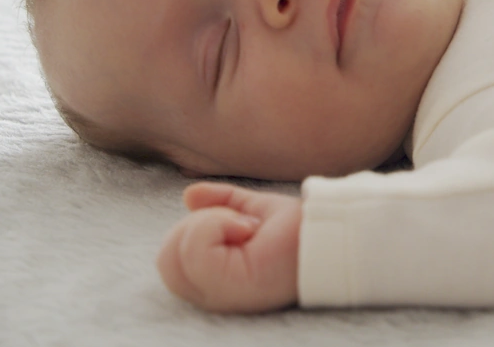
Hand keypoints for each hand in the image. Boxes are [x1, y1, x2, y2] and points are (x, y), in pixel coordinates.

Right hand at [157, 182, 302, 313]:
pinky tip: (248, 229)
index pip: (169, 261)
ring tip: (246, 227)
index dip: (193, 231)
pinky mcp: (229, 289)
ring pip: (173, 255)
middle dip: (193, 226)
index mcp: (214, 281)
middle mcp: (213, 295)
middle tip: (239, 223)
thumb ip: (221, 203)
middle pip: (165, 260)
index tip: (238, 225)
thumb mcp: (252, 209)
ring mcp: (219, 297)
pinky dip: (214, 225)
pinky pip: (193, 252)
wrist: (328, 233)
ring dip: (206, 224)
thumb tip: (189, 195)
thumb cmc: (298, 228)